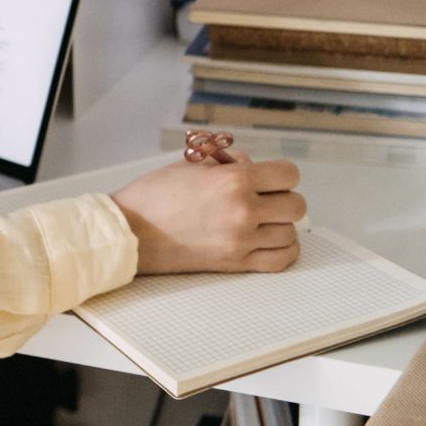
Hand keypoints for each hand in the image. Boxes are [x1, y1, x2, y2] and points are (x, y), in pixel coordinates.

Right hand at [111, 158, 304, 274]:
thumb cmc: (153, 196)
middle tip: (264, 198)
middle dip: (282, 198)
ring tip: (262, 220)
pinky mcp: (235, 263)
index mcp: (233, 180)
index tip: (270, 177)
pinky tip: (270, 240)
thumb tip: (254, 167)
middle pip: (296, 205)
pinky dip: (283, 250)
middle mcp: (243, 211)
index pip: (288, 174)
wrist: (130, 232)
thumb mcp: (191, 164)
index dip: (280, 173)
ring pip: (291, 233)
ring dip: (280, 224)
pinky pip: (281, 260)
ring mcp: (241, 240)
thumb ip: (230, 162)